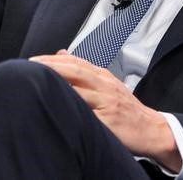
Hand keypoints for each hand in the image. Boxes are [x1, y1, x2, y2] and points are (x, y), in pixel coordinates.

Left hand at [30, 51, 180, 171]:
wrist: (151, 128)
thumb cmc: (125, 108)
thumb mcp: (107, 83)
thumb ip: (84, 70)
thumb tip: (60, 54)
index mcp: (103, 76)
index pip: (74, 62)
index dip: (52, 60)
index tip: (33, 60)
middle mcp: (105, 85)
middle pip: (75, 71)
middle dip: (51, 67)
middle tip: (31, 66)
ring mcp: (107, 102)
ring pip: (80, 89)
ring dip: (58, 84)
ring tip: (39, 83)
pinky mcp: (109, 120)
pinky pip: (88, 113)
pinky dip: (74, 108)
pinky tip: (59, 106)